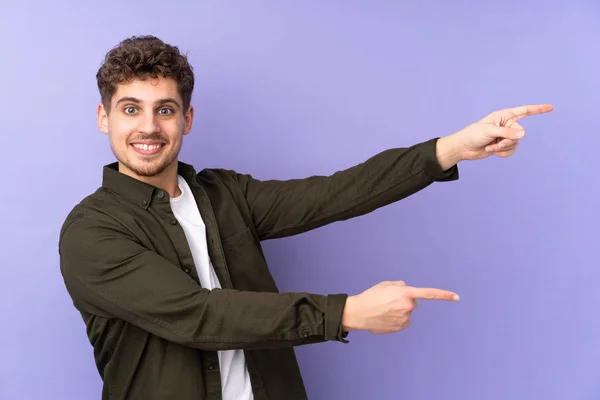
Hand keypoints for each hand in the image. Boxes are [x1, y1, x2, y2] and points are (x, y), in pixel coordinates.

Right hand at [341, 281, 458, 333]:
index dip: (444, 295)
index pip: (429, 294)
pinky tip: (385, 317)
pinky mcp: (400, 327)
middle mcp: (408, 306)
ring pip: (407, 313)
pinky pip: (403, 322)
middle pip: (413, 303)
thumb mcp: (385, 284)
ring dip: (399, 311)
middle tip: (389, 301)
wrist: (359, 312)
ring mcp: (405, 318)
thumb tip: (407, 291)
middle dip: (405, 301)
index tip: (456, 297)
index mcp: (405, 293)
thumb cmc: (371, 296)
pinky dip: (396, 320)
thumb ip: (400, 285)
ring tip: (383, 309)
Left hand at [436, 104, 553, 167]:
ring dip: (503, 148)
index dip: (538, 109)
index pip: (524, 111)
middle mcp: (507, 125)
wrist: (463, 148)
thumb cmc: (473, 135)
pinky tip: (492, 151)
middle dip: (509, 140)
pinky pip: (511, 151)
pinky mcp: (502, 146)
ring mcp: (505, 136)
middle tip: (496, 142)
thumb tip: (524, 135)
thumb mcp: (490, 131)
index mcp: (504, 116)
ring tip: (491, 147)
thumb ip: (507, 133)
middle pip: (520, 133)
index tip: (551, 107)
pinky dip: (502, 153)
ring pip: (516, 143)